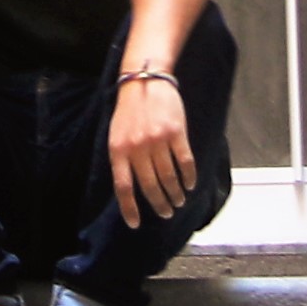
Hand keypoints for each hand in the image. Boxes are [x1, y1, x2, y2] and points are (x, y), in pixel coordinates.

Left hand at [109, 65, 194, 229]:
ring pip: (168, 177)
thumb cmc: (129, 112)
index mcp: (118, 151)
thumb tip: (129, 190)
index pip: (123, 188)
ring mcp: (157, 140)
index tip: (135, 225)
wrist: (145, 80)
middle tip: (166, 213)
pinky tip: (189, 185)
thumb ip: (122, 160)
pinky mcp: (176, 132)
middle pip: (149, 186)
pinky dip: (188, 177)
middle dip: (159, 204)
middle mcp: (137, 148)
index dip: (129, 209)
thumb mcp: (116, 135)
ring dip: (175, 194)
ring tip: (178, 202)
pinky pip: (184, 162)